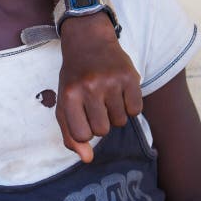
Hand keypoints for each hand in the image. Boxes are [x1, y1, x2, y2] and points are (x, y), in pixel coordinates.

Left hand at [57, 13, 141, 162]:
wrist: (88, 41)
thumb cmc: (75, 77)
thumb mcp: (64, 102)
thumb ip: (70, 133)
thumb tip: (87, 159)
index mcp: (69, 94)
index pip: (82, 135)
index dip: (85, 131)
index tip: (83, 118)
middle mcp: (89, 87)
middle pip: (103, 130)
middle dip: (101, 121)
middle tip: (95, 103)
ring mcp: (110, 81)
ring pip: (120, 121)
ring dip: (115, 113)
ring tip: (106, 94)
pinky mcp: (130, 76)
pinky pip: (136, 110)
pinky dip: (129, 105)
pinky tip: (119, 91)